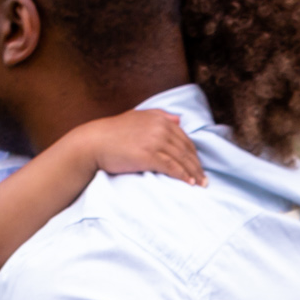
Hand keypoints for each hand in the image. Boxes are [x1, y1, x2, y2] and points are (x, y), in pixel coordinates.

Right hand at [72, 110, 204, 186]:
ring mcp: (155, 141)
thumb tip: (179, 120)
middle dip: (197, 165)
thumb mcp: (138, 117)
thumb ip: (160, 116)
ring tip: (201, 184)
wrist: (94, 142)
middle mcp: (160, 128)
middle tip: (205, 179)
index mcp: (160, 118)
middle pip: (186, 149)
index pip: (184, 138)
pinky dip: (182, 176)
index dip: (193, 153)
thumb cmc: (113, 132)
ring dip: (193, 173)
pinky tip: (189, 183)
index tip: (199, 165)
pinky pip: (172, 167)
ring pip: (181, 159)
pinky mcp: (149, 155)